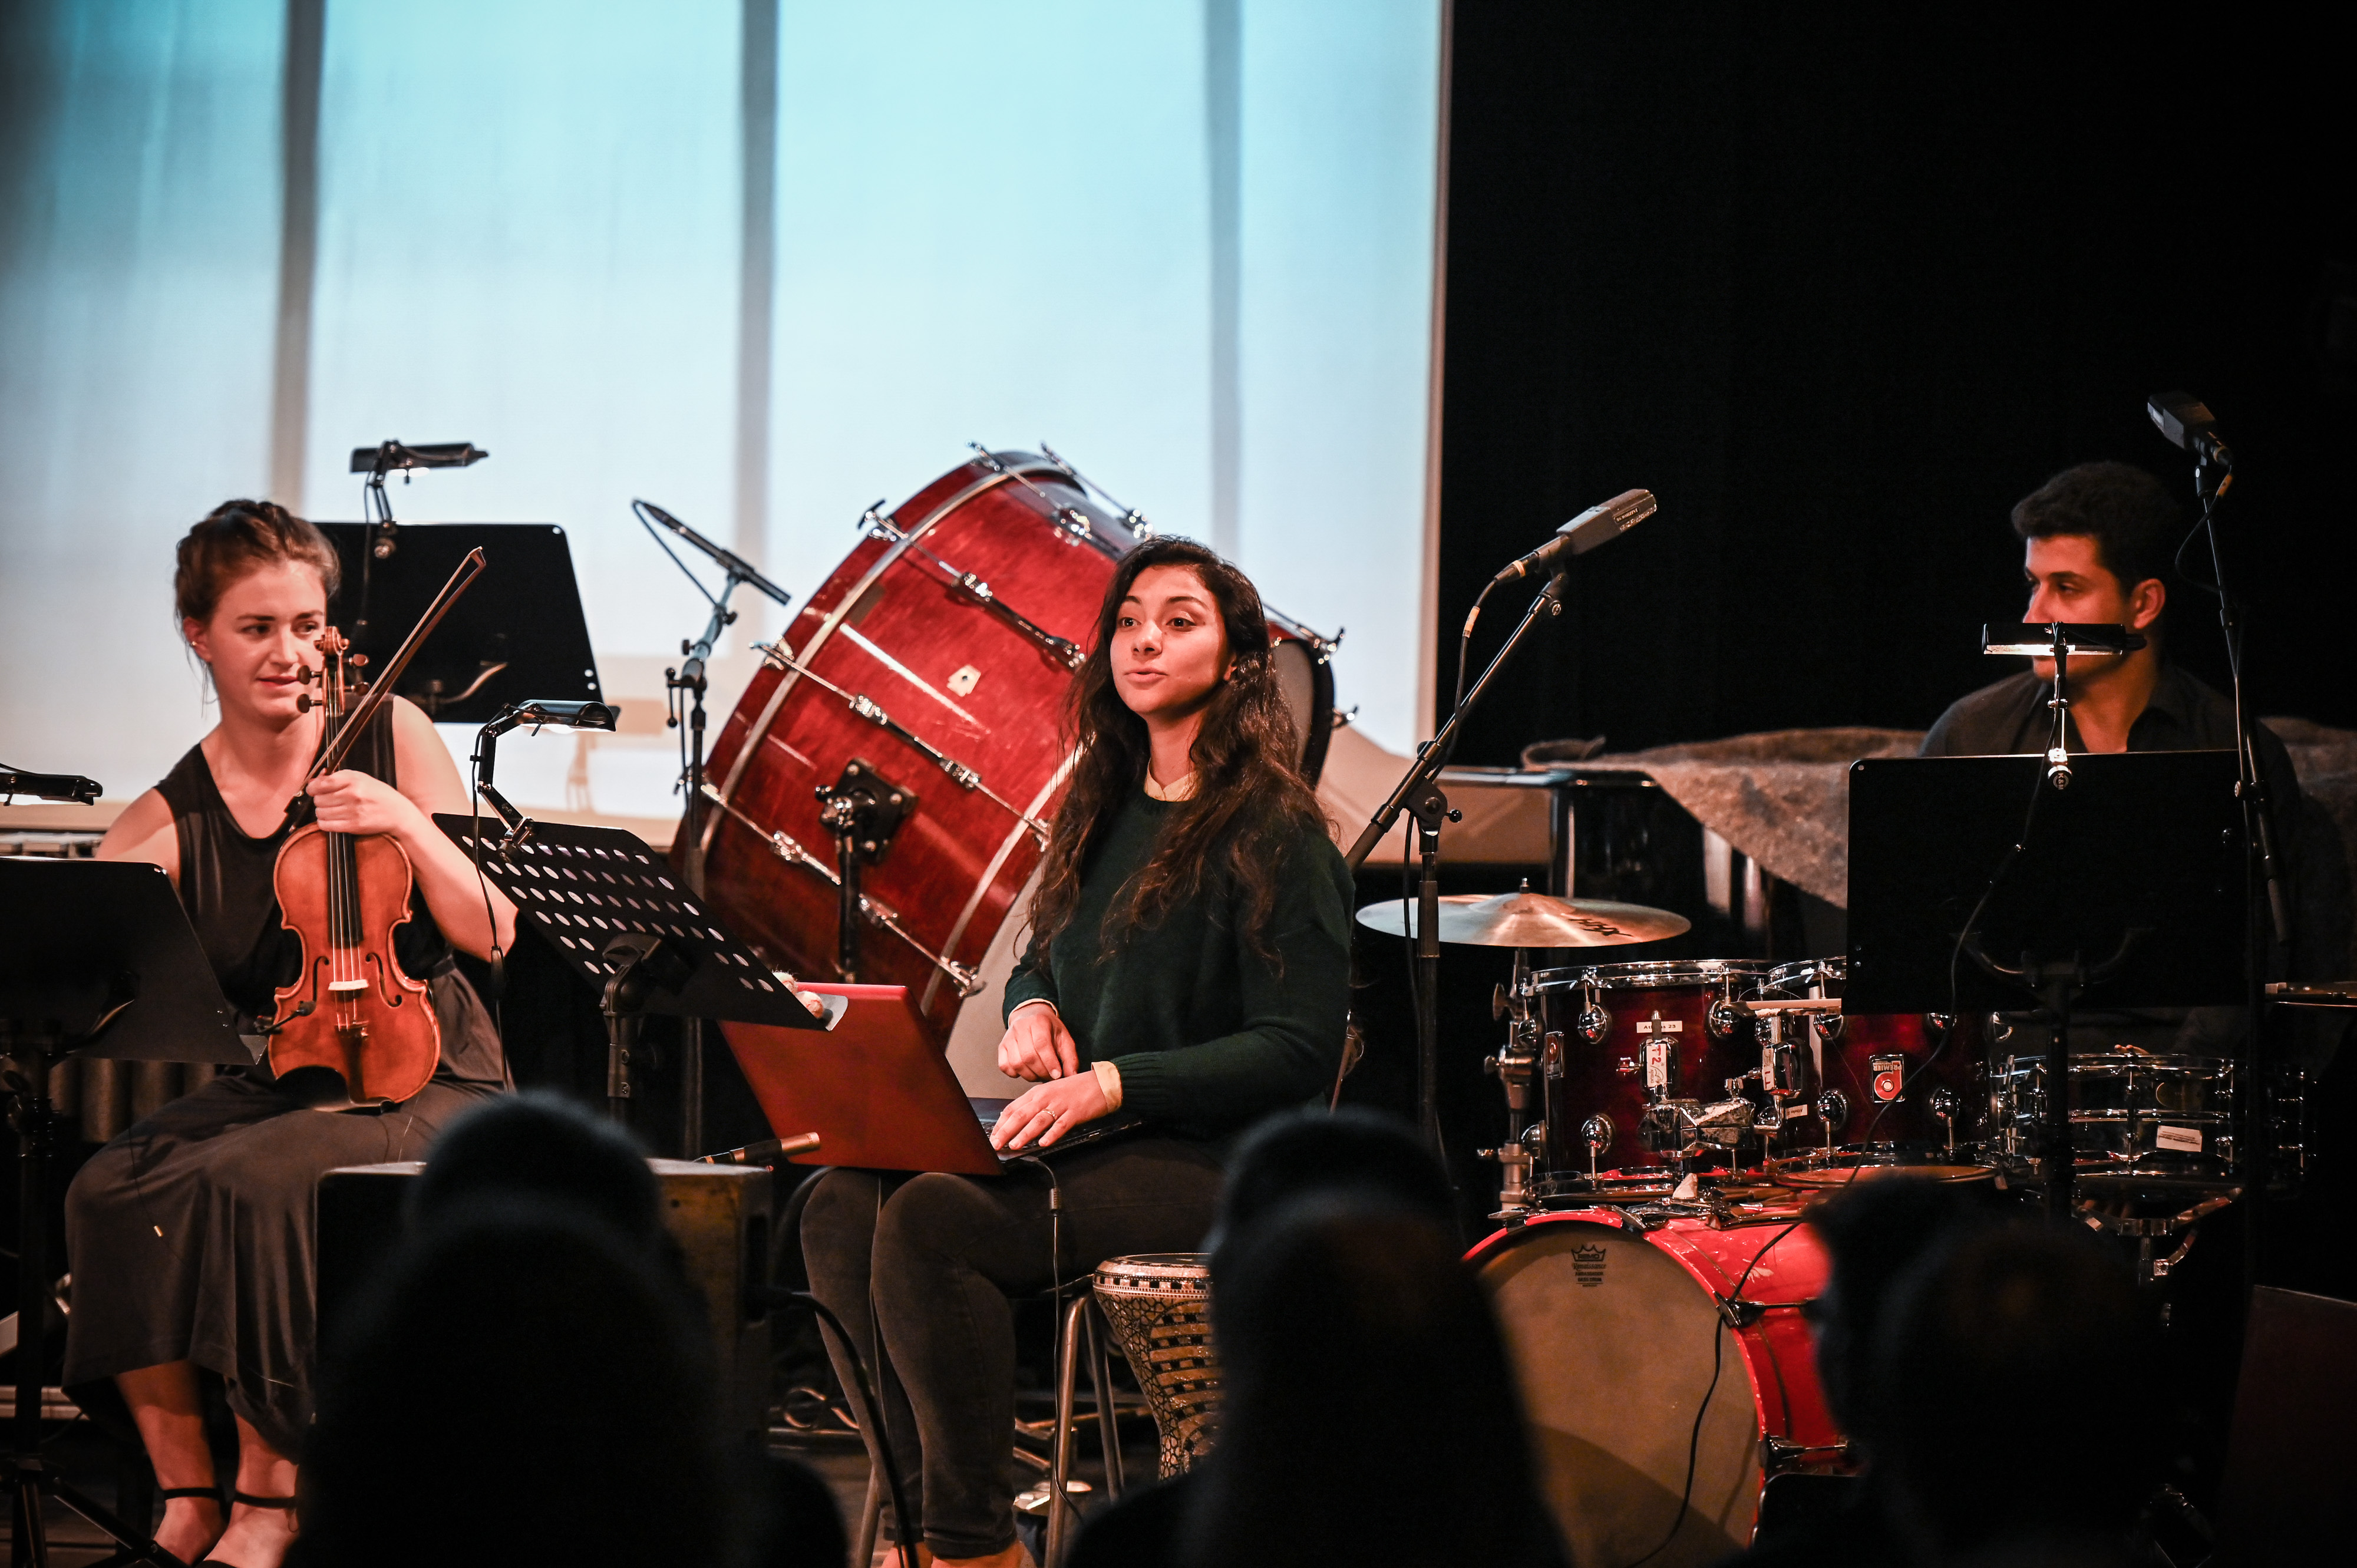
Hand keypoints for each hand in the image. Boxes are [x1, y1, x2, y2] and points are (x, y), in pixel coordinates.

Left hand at [306, 770, 421, 839]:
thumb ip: (338, 777)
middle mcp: (352, 794)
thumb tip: (313, 782)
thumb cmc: (380, 795)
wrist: (398, 813)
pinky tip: (331, 820)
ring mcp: (353, 811)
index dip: (312, 788)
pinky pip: (325, 825)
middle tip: (328, 801)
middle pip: (319, 799)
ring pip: (320, 812)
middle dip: (320, 800)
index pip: (321, 784)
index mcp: (354, 780)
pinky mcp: (353, 825)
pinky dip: (324, 823)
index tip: (314, 790)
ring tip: (332, 810)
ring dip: (322, 812)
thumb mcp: (361, 778)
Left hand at [990, 1072, 1112, 1151]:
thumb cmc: (1076, 1089)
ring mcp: (1060, 1104)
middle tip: (997, 1143)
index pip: (1013, 1107)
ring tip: (1015, 1145)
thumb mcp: (1050, 1092)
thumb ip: (1034, 1104)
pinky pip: (1061, 1125)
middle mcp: (1046, 1097)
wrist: (1101, 1083)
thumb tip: (1016, 1120)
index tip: (993, 1135)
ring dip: (1025, 1133)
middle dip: (1007, 1130)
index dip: (1001, 1122)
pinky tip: (1043, 1143)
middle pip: (1021, 1114)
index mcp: (1038, 1092)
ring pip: (1038, 1120)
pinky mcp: (1075, 1112)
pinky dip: (1051, 1134)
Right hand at [998, 1002, 1078, 1082]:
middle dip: (1041, 1072)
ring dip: (1030, 1075)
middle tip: (1050, 1076)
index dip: (1049, 1062)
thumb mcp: (1064, 1038)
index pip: (1041, 1044)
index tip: (1057, 1075)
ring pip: (1016, 1063)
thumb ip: (1070, 1057)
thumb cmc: (1049, 1029)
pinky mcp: (1001, 1047)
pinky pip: (1005, 1066)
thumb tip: (1071, 1075)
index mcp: (1038, 1022)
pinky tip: (1026, 1071)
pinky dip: (1015, 1074)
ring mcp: (1008, 1037)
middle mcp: (1020, 1027)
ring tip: (1039, 1074)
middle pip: (1028, 1056)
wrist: (1031, 1016)